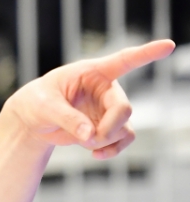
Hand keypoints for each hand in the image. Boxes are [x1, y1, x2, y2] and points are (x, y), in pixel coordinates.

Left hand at [1, 40, 173, 160]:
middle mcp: (106, 88)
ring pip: (123, 127)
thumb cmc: (37, 102)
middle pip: (123, 109)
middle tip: (90, 139)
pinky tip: (96, 155)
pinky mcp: (108, 125)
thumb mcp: (45, 107)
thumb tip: (90, 135)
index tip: (168, 45)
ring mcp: (109, 108)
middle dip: (108, 128)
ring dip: (104, 140)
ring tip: (83, 142)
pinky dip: (112, 150)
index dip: (146, 53)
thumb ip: (67, 118)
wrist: (34, 119)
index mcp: (92, 72)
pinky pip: (123, 139)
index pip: (124, 60)